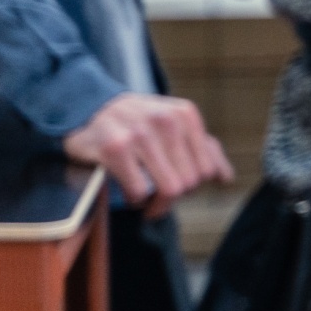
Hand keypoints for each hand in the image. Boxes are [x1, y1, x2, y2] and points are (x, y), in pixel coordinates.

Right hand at [62, 93, 233, 216]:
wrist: (86, 106)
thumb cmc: (134, 121)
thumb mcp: (172, 124)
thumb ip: (203, 148)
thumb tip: (224, 178)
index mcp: (185, 115)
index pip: (207, 169)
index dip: (193, 186)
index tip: (176, 188)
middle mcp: (166, 121)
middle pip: (190, 182)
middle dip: (174, 196)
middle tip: (157, 197)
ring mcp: (140, 134)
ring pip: (171, 189)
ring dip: (156, 203)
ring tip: (145, 198)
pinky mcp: (115, 149)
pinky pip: (140, 191)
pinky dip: (136, 200)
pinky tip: (129, 191)